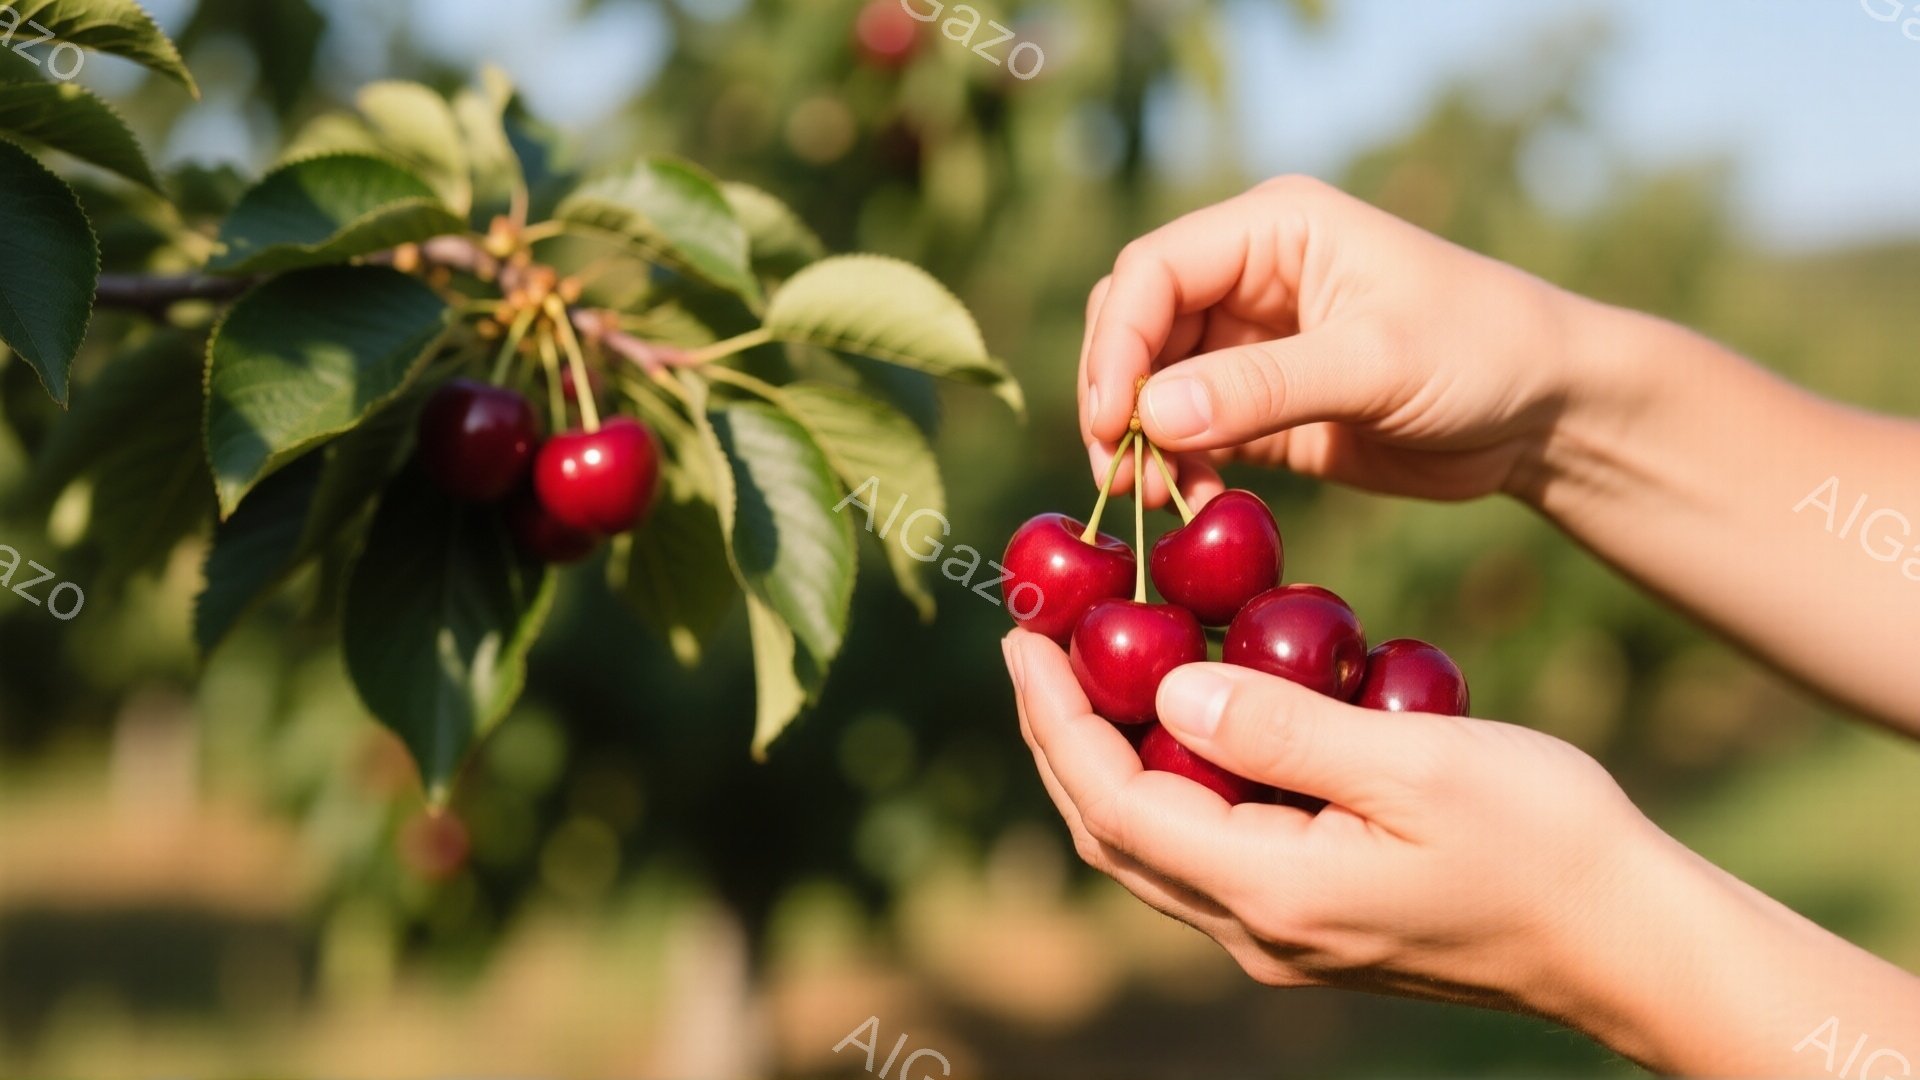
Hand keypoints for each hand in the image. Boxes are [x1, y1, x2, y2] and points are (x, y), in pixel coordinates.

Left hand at [1001, 628, 1671, 1029]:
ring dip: (1111, 758)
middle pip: (1115, 833)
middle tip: (1037, 641)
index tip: (1021, 637)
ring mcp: (1287, 934)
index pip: (1115, 806)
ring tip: (1093, 665)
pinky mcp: (1317, 919)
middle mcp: (1260, 931)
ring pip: (1157, 843)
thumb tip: (1167, 691)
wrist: (1632, 939)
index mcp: (1273, 895)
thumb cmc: (1546, 841)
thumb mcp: (1415, 763)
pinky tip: (1192, 712)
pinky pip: (1211, 845)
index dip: (1054, 722)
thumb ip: (1284, 729)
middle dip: (1061, 737)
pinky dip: (1177, 779)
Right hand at [1078, 175, 1592, 506]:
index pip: (1154, 271)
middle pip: (1135, 324)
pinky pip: (1188, 430)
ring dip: (1141, 440)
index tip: (1109, 422)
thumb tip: (1149, 414)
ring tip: (1155, 498)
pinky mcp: (1261, 404)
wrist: (1548, 413)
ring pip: (1152, 383)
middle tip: (1118, 471)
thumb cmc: (1482, 353)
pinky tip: (1192, 503)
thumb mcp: (1375, 364)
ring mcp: (1251, 341)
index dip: (1117, 344)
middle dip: (1115, 395)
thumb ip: (1261, 388)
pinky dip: (1176, 466)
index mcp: (1274, 230)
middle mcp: (1249, 275)